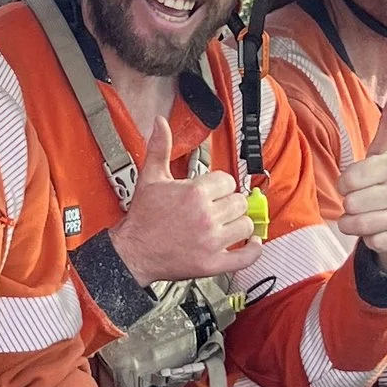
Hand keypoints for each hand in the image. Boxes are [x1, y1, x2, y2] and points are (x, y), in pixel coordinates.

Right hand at [111, 116, 258, 290]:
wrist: (133, 251)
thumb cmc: (143, 217)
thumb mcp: (150, 178)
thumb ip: (160, 148)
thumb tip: (160, 123)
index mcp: (194, 193)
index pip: (228, 181)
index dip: (220, 185)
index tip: (213, 191)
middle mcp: (206, 216)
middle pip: (239, 202)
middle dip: (229, 203)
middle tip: (217, 208)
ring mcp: (211, 241)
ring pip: (245, 225)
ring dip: (239, 223)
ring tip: (227, 223)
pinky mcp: (213, 263)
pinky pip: (246, 257)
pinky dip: (253, 250)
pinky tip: (251, 242)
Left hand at [334, 78, 386, 276]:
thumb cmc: (384, 185)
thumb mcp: (382, 154)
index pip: (348, 178)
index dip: (345, 185)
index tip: (356, 184)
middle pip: (351, 203)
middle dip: (350, 207)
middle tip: (363, 203)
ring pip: (359, 224)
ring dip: (355, 225)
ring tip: (367, 218)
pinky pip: (373, 242)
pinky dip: (370, 241)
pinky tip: (381, 233)